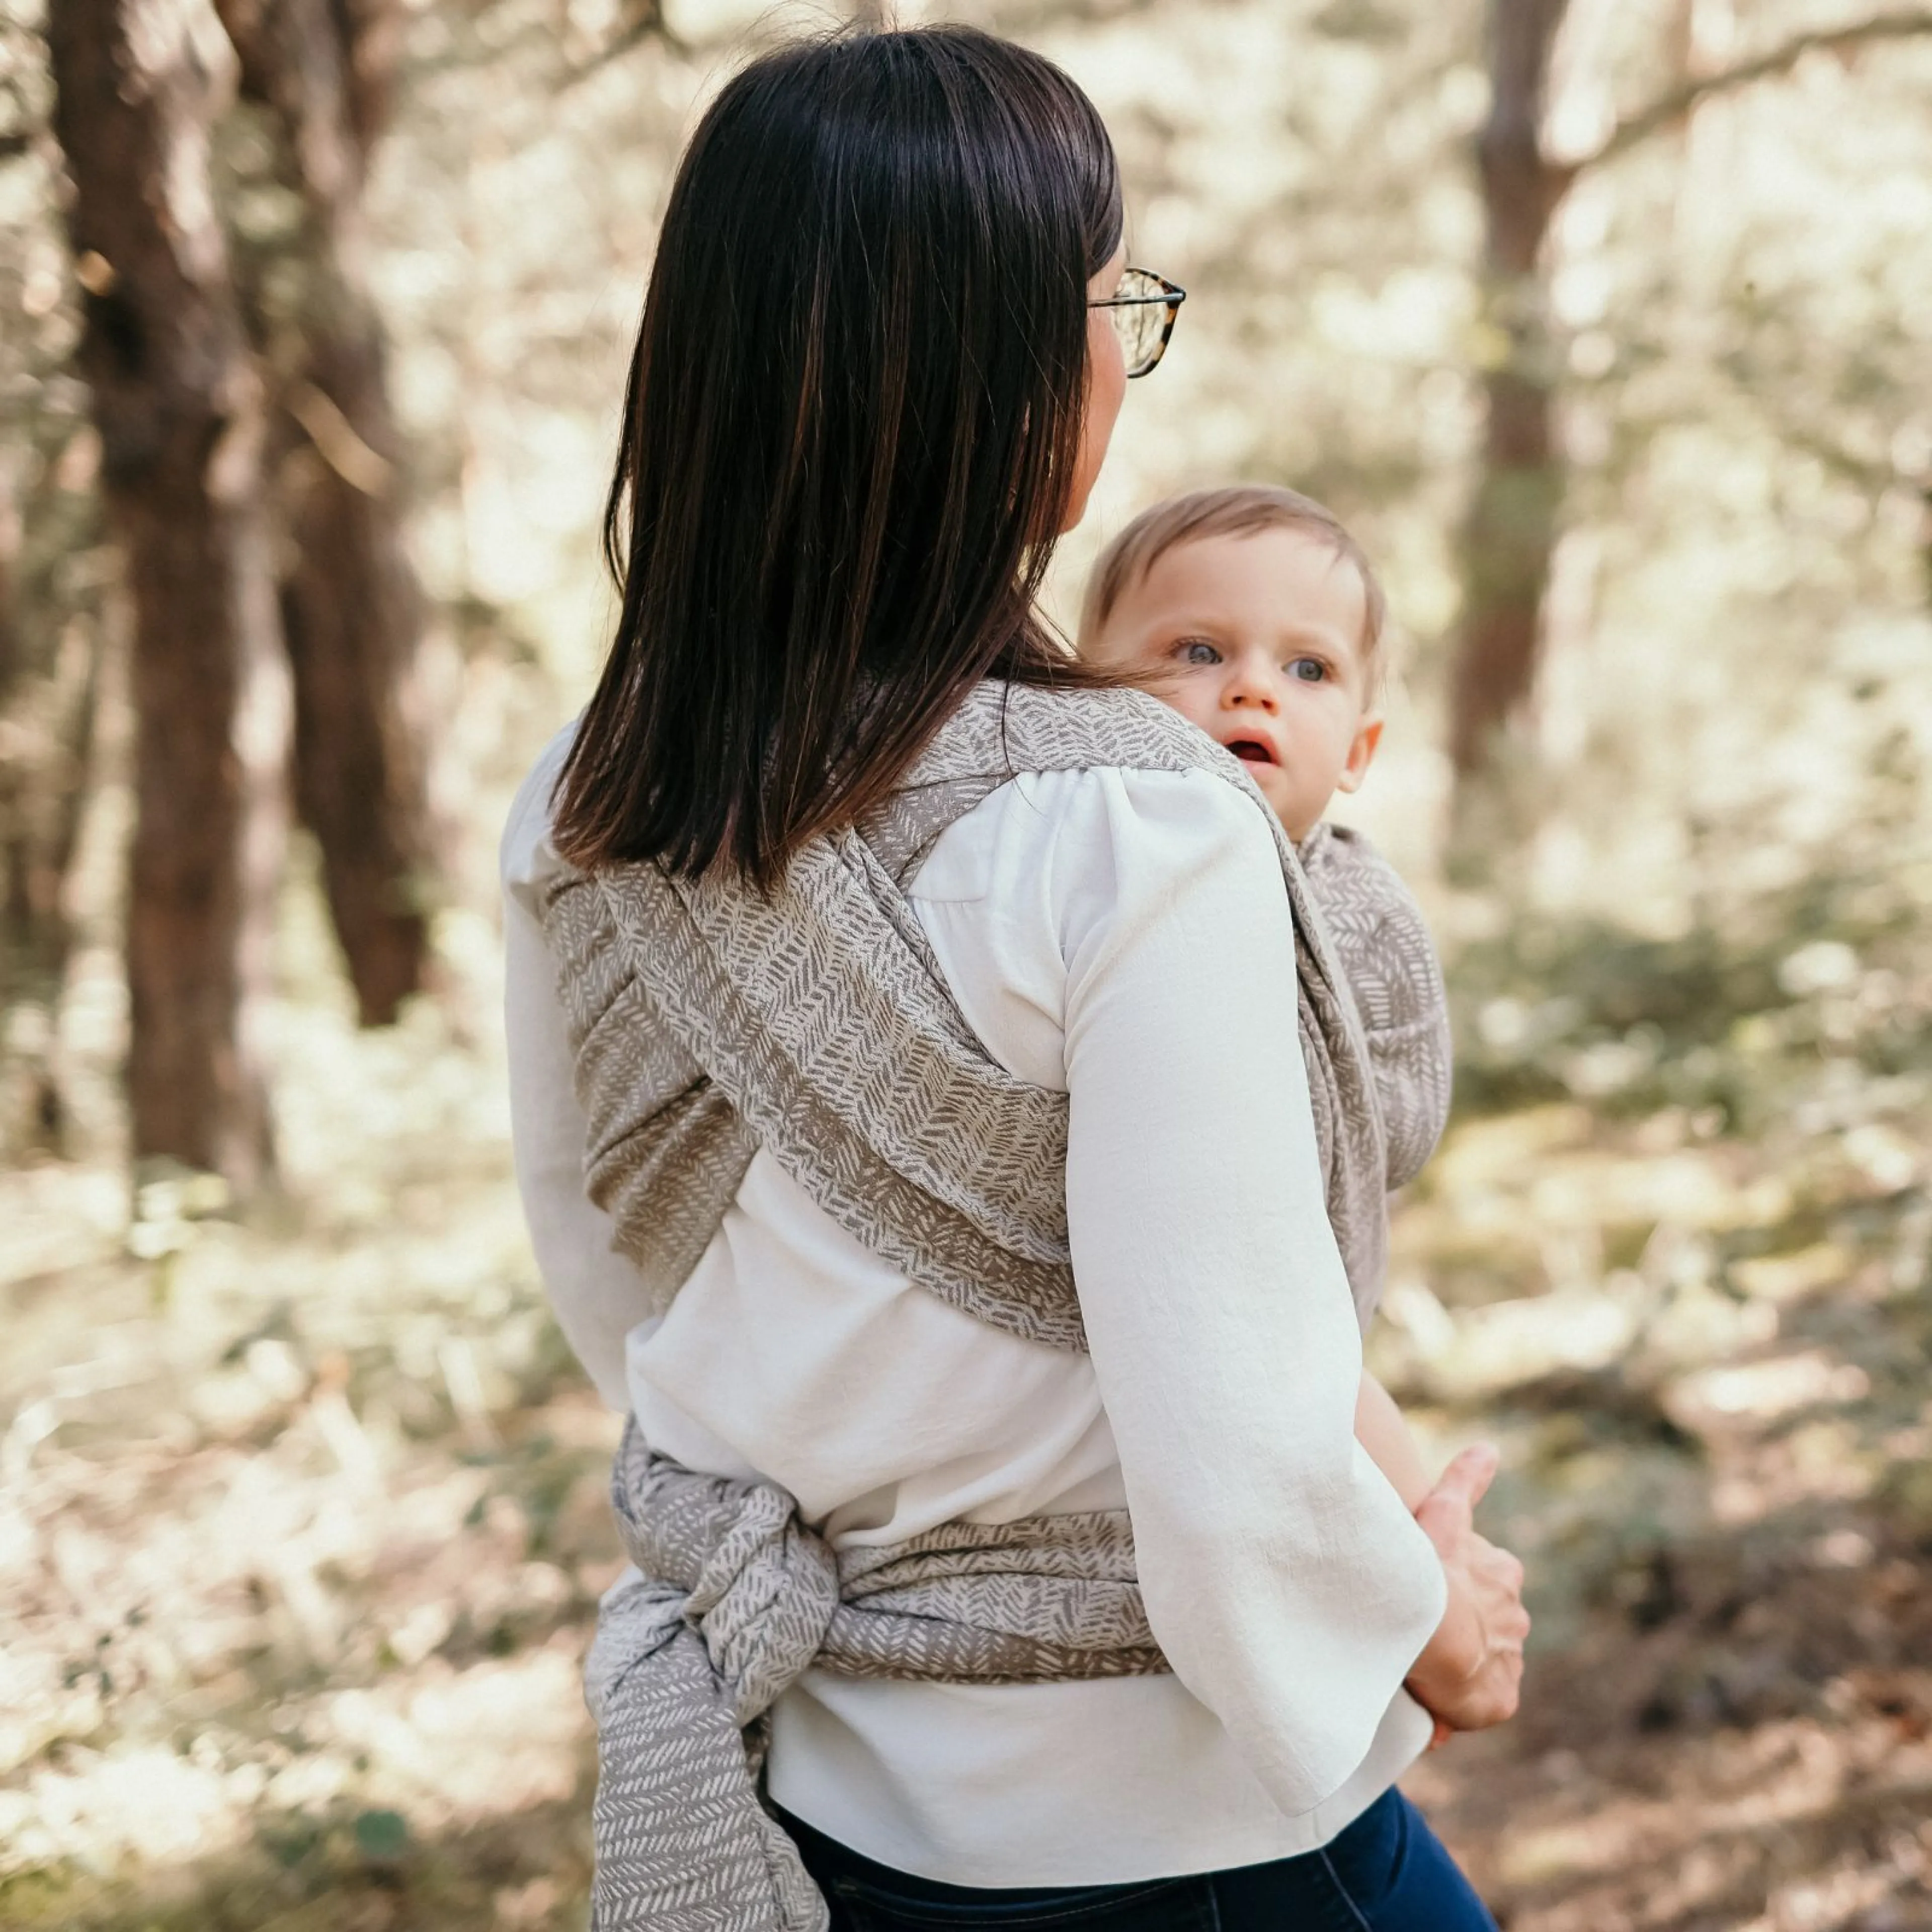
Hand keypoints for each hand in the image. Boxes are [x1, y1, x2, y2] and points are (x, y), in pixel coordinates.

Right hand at [1405, 1443, 1528, 1737]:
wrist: (1433, 1626)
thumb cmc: (1428, 1564)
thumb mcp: (1445, 1510)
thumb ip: (1466, 1479)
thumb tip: (1488, 1447)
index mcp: (1504, 1575)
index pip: (1484, 1583)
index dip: (1456, 1588)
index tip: (1428, 1592)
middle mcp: (1515, 1618)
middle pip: (1485, 1626)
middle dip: (1460, 1631)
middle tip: (1417, 1633)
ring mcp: (1510, 1662)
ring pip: (1482, 1665)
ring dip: (1459, 1669)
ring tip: (1419, 1668)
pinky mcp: (1501, 1702)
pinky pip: (1482, 1705)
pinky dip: (1462, 1706)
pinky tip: (1433, 1699)